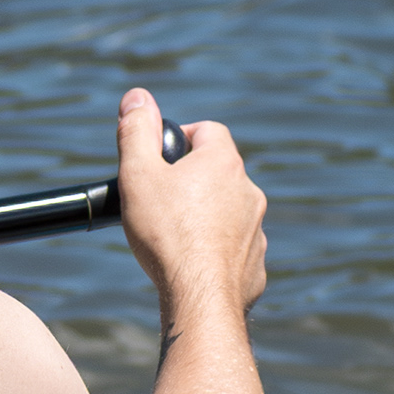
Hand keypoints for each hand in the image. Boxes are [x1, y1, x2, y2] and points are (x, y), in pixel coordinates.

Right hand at [113, 89, 266, 315]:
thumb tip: (137, 97)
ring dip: (206, 217)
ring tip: (175, 237)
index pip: (207, 130)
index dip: (182, 137)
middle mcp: (248, 191)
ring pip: (229, 212)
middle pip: (219, 172)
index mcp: (222, 162)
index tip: (161, 157)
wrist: (200, 296)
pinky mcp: (256, 263)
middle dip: (192, 181)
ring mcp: (256, 229)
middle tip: (161, 201)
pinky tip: (192, 267)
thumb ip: (136, 132)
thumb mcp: (138, 175)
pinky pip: (236, 249)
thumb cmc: (167, 234)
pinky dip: (217, 252)